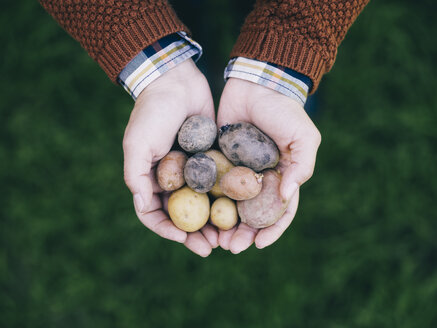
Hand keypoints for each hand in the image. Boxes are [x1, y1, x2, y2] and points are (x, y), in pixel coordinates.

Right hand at [123, 59, 217, 256]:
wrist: (176, 81)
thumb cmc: (152, 112)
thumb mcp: (137, 143)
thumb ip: (135, 175)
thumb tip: (142, 206)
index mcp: (150, 179)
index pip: (154, 214)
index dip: (167, 230)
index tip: (185, 239)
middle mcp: (171, 179)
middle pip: (183, 215)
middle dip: (195, 233)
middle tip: (212, 246)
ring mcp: (192, 171)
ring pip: (203, 205)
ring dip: (213, 222)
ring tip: (228, 236)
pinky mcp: (211, 159)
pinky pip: (219, 184)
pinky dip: (227, 199)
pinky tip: (240, 210)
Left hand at [217, 78, 320, 252]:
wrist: (256, 83)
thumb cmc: (284, 111)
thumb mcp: (304, 138)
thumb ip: (300, 167)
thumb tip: (286, 198)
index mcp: (282, 177)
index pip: (279, 211)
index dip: (271, 230)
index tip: (259, 245)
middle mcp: (259, 178)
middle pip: (251, 214)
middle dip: (243, 233)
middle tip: (231, 247)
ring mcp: (238, 170)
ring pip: (230, 205)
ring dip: (224, 224)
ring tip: (215, 239)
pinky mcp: (218, 160)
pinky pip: (212, 184)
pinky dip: (208, 201)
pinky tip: (200, 214)